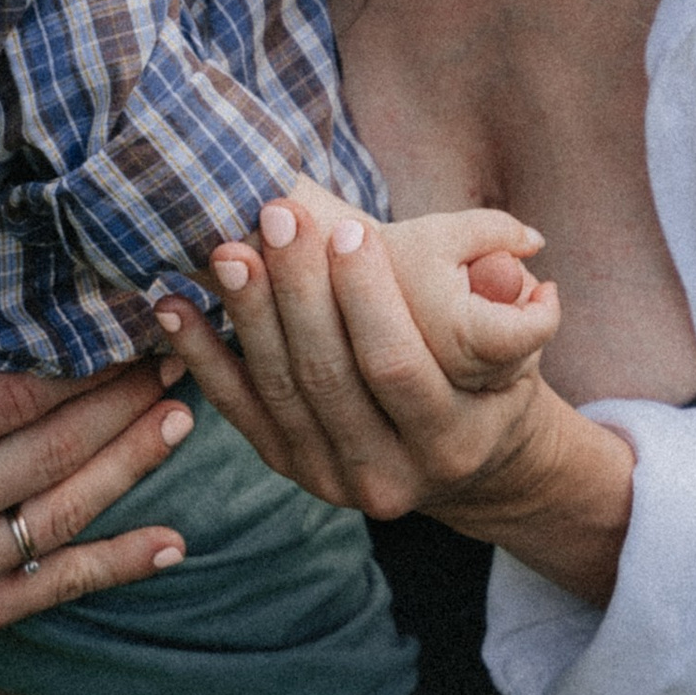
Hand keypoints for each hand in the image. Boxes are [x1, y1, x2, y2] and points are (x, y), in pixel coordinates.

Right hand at [0, 273, 195, 643]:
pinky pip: (51, 590)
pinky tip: (172, 543)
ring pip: (62, 515)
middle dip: (121, 399)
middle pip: (49, 451)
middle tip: (175, 352)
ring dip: (132, 465)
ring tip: (183, 414)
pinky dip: (116, 566)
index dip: (75, 361)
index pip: (6, 397)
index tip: (124, 321)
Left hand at [155, 185, 634, 605]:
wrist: (470, 464)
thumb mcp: (518, 349)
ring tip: (226, 248)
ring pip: (278, 390)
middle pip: (327, 375)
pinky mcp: (290, 469)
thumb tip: (522, 245)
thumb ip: (511, 300)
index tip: (347, 227)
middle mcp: (388, 476)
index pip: (396, 365)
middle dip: (298, 289)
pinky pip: (239, 410)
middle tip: (276, 215)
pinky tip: (173, 305)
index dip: (367, 297)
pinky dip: (202, 357)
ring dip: (246, 314)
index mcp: (451, 441)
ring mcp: (332, 479)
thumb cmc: (493, 381)